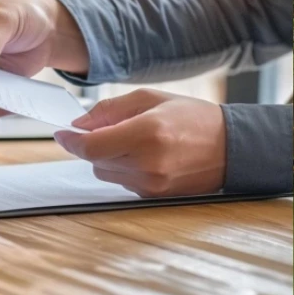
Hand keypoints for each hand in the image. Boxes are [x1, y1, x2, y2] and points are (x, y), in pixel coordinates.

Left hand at [54, 89, 225, 197]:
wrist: (231, 147)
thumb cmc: (193, 118)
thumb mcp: (152, 99)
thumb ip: (110, 110)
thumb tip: (79, 124)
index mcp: (147, 133)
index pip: (91, 146)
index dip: (71, 140)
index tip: (62, 132)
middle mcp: (148, 163)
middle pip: (95, 160)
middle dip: (94, 144)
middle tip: (109, 128)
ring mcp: (152, 184)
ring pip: (106, 173)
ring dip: (109, 157)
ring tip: (136, 141)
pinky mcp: (155, 196)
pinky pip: (123, 183)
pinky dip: (125, 168)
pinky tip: (147, 156)